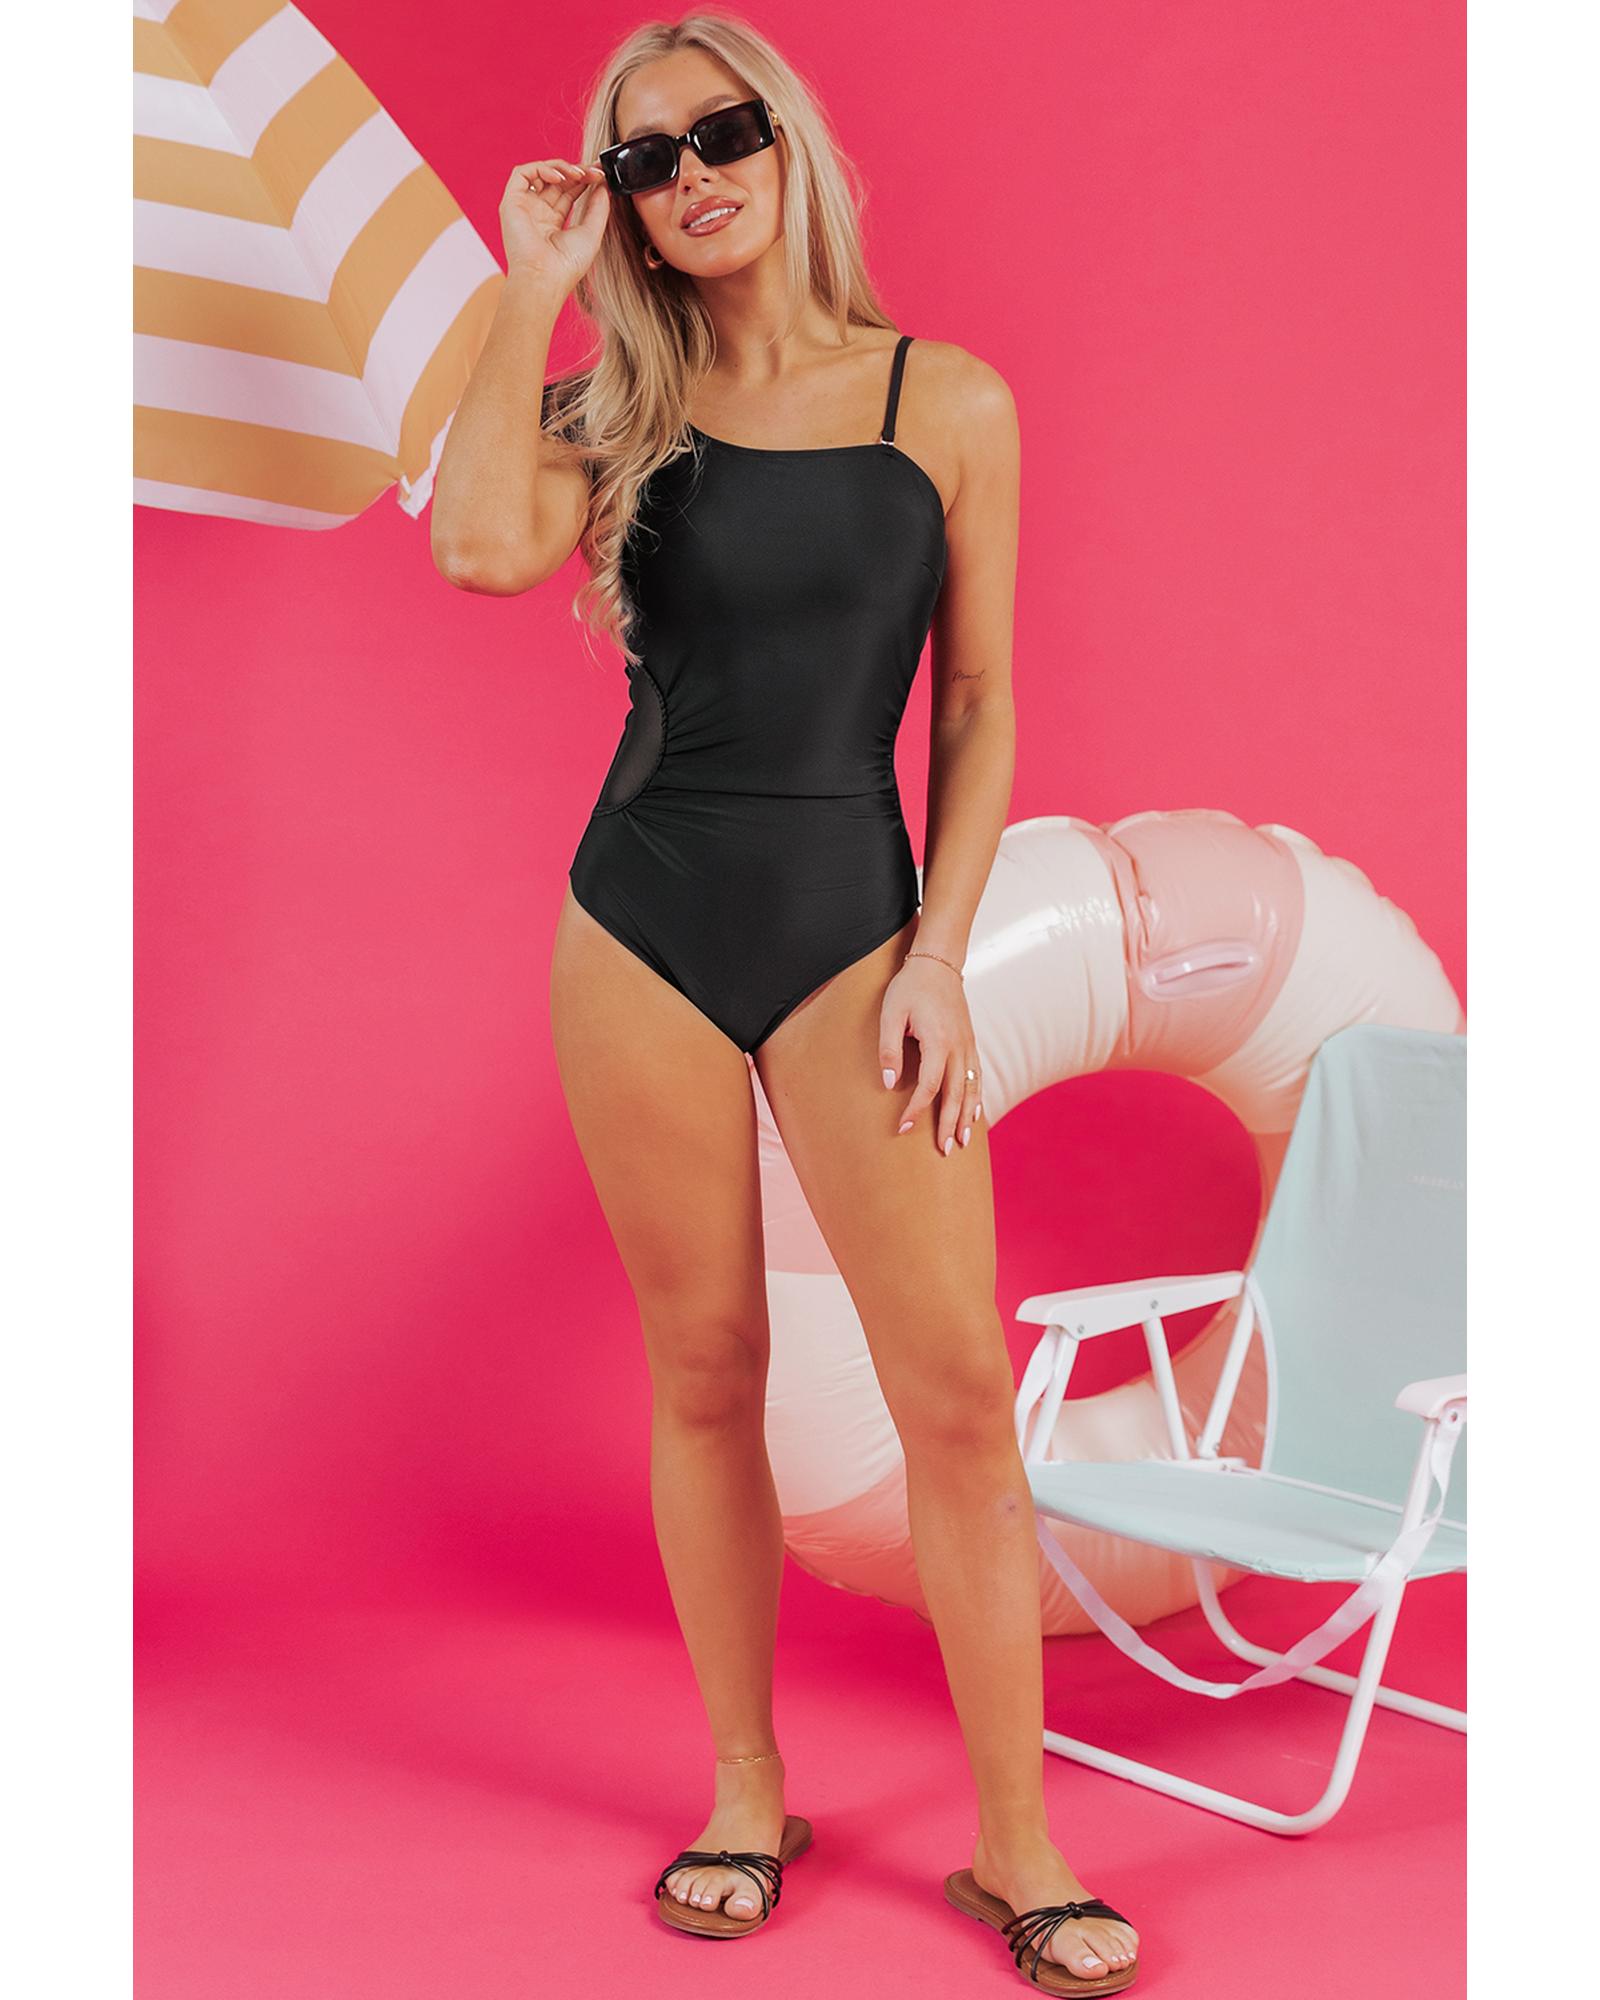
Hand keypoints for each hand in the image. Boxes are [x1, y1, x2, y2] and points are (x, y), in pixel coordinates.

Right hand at [498, 158, 611, 297]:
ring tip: (579, 175)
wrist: (544, 278)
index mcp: (553, 224)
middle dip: (577, 171)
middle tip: (595, 172)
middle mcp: (537, 214)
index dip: (584, 180)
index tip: (601, 175)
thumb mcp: (591, 233)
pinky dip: (542, 168)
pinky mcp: (511, 201)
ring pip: (540, 173)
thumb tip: (603, 185)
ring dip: (562, 167)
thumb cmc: (567, 266)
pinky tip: (560, 178)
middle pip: (557, 181)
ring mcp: (524, 207)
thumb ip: (598, 207)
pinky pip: (523, 172)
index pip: (568, 192)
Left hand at [879, 955, 982, 1156]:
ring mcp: (968, 1045)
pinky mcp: (971, 1042)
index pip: (929, 1087)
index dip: (916, 1110)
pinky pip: (978, 1076)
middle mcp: (958, 1047)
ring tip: (962, 1141)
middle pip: (956, 1094)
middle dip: (949, 1124)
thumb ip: (889, 1048)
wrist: (938, 963)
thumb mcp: (891, 1014)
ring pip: (972, 1088)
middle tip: (945, 1149)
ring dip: (967, 1117)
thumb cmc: (910, 987)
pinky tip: (974, 1115)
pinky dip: (977, 1098)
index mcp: (938, 1042)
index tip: (902, 1128)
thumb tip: (890, 1083)